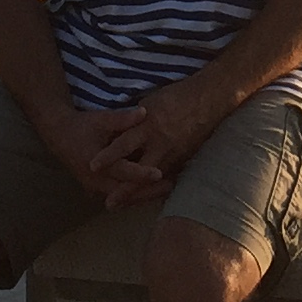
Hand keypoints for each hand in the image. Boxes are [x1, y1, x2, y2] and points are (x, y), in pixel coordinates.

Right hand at [46, 106, 166, 210]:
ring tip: (166, 191)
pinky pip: (119, 197)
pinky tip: (153, 193)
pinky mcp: (97, 190)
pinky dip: (135, 196)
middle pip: (126, 192)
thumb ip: (123, 119)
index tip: (160, 173)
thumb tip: (144, 112)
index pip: (122, 172)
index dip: (142, 173)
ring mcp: (95, 188)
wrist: (59, 135)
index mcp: (96, 162)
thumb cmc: (83, 126)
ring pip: (123, 199)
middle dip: (148, 191)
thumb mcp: (102, 119)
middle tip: (171, 186)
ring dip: (144, 196)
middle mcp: (95, 180)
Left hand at [83, 82, 216, 204]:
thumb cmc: (177, 96)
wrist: (209, 98)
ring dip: (140, 194)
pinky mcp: (186, 159)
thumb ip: (134, 120)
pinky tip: (148, 198)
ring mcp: (175, 154)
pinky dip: (158, 189)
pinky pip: (169, 178)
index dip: (108, 157)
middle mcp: (161, 143)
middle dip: (124, 190)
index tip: (92, 167)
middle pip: (139, 172)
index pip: (123, 144)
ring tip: (126, 206)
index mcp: (149, 125)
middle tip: (109, 204)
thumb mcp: (150, 101)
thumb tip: (118, 132)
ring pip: (154, 181)